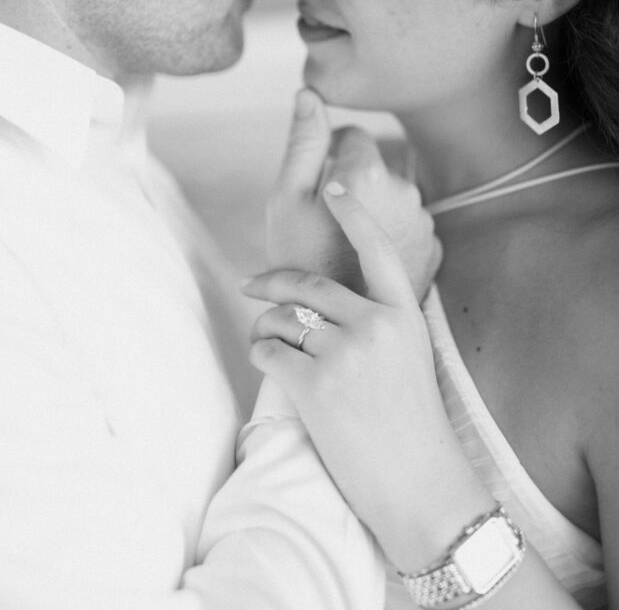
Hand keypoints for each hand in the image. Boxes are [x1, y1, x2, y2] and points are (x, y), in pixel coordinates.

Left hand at [244, 181, 490, 570]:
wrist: (421, 487)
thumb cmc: (413, 424)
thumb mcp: (411, 357)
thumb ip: (380, 321)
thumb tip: (330, 300)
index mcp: (403, 315)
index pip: (375, 248)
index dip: (352, 211)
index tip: (333, 184)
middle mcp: (375, 326)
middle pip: (307, 286)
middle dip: (271, 282)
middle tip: (251, 283)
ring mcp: (345, 355)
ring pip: (281, 319)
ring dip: (264, 326)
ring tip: (264, 340)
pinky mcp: (315, 386)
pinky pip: (268, 352)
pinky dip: (259, 353)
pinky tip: (266, 362)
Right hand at [267, 89, 441, 298]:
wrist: (331, 331)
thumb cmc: (298, 261)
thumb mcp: (285, 199)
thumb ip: (302, 140)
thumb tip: (308, 91)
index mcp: (368, 172)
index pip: (351, 135)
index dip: (325, 154)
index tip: (313, 188)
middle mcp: (405, 190)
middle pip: (373, 166)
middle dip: (350, 183)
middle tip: (323, 223)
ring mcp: (424, 222)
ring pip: (392, 195)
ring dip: (371, 208)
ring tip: (344, 246)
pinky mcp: (434, 249)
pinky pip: (408, 224)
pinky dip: (391, 233)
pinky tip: (366, 260)